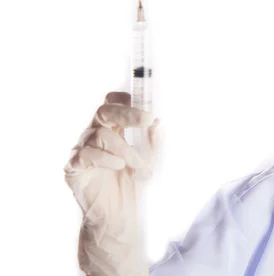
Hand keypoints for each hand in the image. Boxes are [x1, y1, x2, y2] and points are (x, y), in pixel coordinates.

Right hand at [64, 92, 160, 275]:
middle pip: (104, 111)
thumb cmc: (134, 183)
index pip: (112, 103)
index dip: (125, 99)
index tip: (144, 104)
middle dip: (127, 114)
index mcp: (112, 127)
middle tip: (147, 119)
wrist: (120, 215)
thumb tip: (158, 122)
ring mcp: (82, 149)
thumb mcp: (151, 159)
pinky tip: (119, 166)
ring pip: (100, 135)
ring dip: (124, 148)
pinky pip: (85, 154)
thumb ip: (154, 141)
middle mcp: (94, 134)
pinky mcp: (73, 167)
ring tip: (138, 164)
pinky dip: (105, 158)